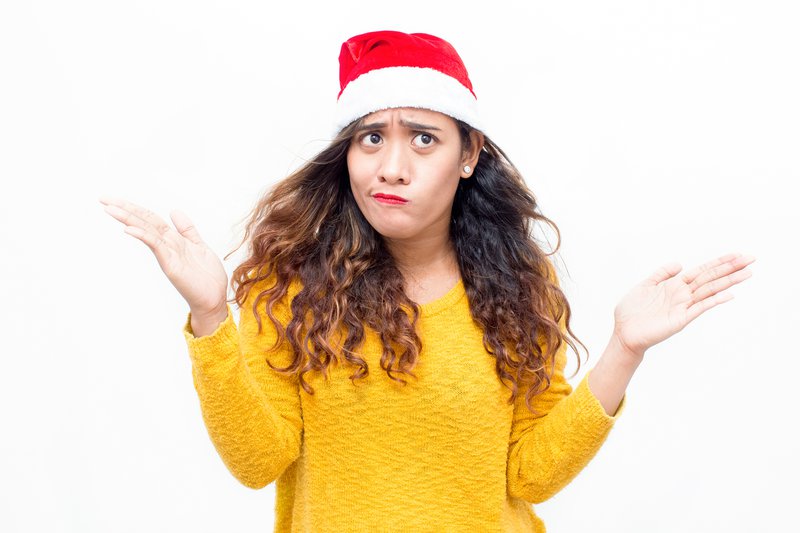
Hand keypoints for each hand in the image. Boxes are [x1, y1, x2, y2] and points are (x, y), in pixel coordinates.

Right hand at [99, 195, 228, 316]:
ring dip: (128, 219)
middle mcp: (167, 245)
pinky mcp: (171, 266)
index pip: (150, 218)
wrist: (214, 299)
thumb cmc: (207, 277)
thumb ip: (186, 229)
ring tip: (109, 208)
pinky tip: (130, 229)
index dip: (134, 207)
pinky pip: (156, 247)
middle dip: (124, 209)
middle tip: (102, 198)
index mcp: (173, 239)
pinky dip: (144, 236)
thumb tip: (174, 210)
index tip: (114, 199)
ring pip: (146, 231)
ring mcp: (167, 255)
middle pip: (143, 222)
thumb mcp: (199, 246)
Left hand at [612, 252, 755, 357]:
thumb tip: (680, 264)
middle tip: (751, 259)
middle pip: (711, 278)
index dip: (718, 262)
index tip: (736, 254)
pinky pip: (700, 308)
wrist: (623, 332)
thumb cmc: (631, 312)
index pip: (702, 271)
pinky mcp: (680, 319)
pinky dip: (714, 301)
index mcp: (674, 285)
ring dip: (728, 281)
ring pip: (710, 290)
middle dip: (730, 268)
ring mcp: (683, 307)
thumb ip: (661, 274)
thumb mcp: (645, 286)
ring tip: (747, 273)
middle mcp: (682, 295)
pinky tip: (728, 294)